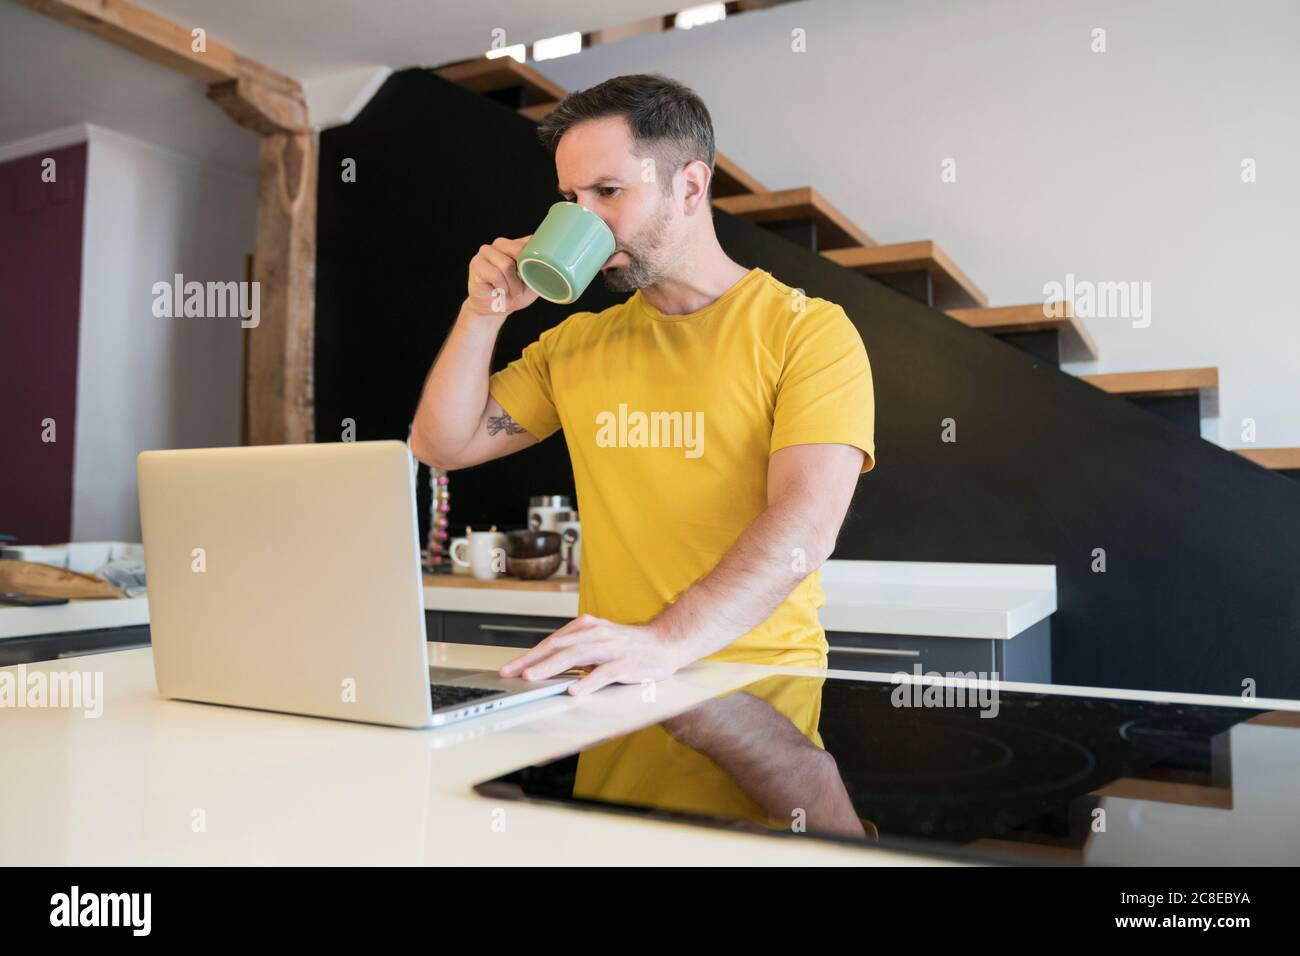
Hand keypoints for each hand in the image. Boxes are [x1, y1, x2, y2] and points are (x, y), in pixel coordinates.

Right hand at [465, 235, 539, 317]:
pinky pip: (496, 274)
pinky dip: (501, 288)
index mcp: (516, 245)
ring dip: (511, 285)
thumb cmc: (513, 295)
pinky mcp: (477, 263)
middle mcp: (501, 244)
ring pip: (507, 265)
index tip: (538, 270)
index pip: (530, 240)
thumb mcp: (533, 284)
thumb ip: (542, 271)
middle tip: (520, 289)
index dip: (537, 254)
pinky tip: (498, 292)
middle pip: (518, 250)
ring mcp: (486, 251)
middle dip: (522, 275)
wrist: (492, 310)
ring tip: (508, 293)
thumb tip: (556, 263)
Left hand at [498, 613, 688, 695]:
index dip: (529, 655)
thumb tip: (546, 665)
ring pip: (576, 655)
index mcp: (586, 627)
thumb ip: (575, 650)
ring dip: (552, 667)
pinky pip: (604, 673)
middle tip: (512, 673)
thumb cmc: (629, 646)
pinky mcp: (626, 663)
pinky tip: (575, 691)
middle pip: (558, 647)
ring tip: (533, 677)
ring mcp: (611, 647)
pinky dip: (588, 682)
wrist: (666, 642)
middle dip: (532, 660)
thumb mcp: (598, 641)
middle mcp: (596, 634)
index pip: (552, 641)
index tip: (510, 668)